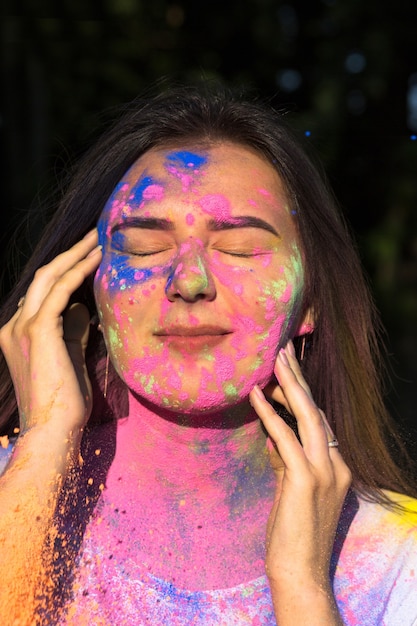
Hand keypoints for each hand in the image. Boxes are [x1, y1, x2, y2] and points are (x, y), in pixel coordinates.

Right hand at [0, 230, 101, 439]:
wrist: (53, 430)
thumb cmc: (65, 402)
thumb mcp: (69, 358)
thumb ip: (71, 332)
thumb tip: (81, 309)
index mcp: (18, 332)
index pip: (42, 292)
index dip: (66, 271)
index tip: (90, 255)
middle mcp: (14, 325)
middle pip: (43, 277)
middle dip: (71, 252)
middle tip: (96, 234)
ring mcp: (21, 326)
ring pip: (49, 276)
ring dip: (77, 253)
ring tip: (100, 237)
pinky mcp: (38, 330)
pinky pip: (61, 290)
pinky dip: (80, 270)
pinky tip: (99, 257)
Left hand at [249, 341, 350, 619]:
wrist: (300, 572)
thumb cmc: (293, 533)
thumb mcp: (292, 490)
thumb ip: (286, 461)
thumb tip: (272, 436)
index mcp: (336, 466)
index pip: (318, 420)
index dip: (300, 395)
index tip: (284, 373)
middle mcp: (336, 464)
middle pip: (316, 410)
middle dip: (298, 378)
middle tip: (283, 350)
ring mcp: (324, 471)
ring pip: (308, 416)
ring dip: (289, 384)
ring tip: (274, 358)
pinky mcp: (305, 480)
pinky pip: (285, 437)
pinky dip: (270, 414)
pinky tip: (257, 395)